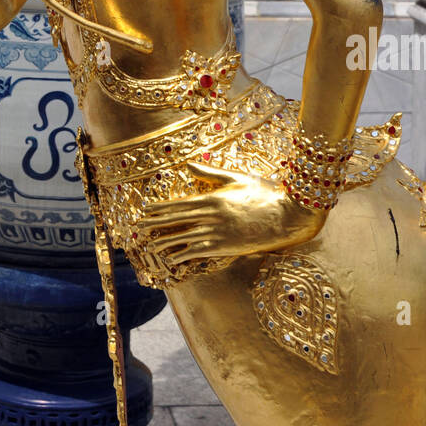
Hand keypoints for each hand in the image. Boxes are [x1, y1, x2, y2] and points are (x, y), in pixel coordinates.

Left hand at [134, 162, 325, 274]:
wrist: (287, 214)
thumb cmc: (264, 192)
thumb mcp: (235, 178)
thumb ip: (209, 173)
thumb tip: (188, 165)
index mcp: (212, 197)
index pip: (179, 204)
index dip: (160, 208)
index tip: (145, 210)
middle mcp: (211, 216)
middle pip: (176, 221)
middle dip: (156, 224)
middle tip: (138, 228)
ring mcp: (218, 233)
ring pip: (183, 238)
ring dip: (165, 242)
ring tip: (150, 245)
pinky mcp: (226, 248)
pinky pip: (198, 253)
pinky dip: (183, 256)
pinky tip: (172, 260)